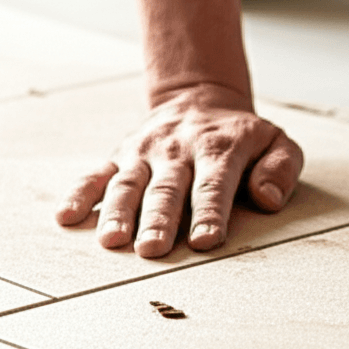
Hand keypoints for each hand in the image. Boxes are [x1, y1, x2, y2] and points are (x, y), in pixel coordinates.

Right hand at [56, 83, 303, 257]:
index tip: (205, 242)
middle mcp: (177, 150)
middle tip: (152, 249)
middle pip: (167, 189)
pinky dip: (80, 195)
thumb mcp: (277, 142)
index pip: (214, 185)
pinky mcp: (121, 155)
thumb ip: (281, 168)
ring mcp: (145, 153)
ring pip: (129, 184)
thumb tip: (267, 198)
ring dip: (119, 213)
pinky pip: (97, 175)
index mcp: (219, 148)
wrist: (200, 98)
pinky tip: (67, 217)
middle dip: (159, 220)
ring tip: (112, 241)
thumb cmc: (243, 135)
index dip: (210, 214)